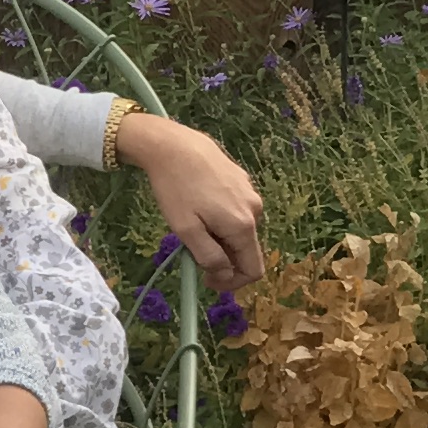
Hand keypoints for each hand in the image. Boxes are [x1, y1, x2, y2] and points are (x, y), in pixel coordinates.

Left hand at [114, 109, 263, 288]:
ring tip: (192, 220)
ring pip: (239, 229)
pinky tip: (198, 202)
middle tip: (191, 247)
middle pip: (245, 249)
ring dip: (220, 236)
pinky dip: (220, 218)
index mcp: (243, 225)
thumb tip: (225, 274)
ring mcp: (250, 192)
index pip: (253, 270)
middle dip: (222, 256)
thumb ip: (209, 257)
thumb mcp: (187, 230)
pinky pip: (236, 210)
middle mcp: (255, 209)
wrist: (173, 144)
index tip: (207, 280)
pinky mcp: (242, 179)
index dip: (232, 282)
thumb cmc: (176, 188)